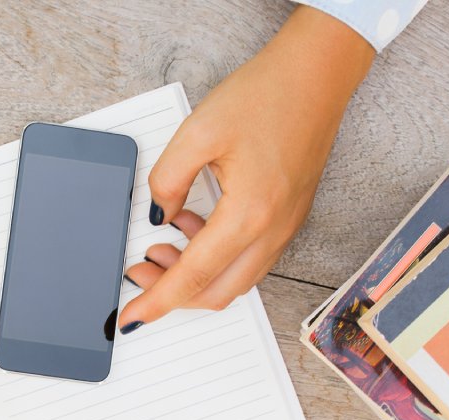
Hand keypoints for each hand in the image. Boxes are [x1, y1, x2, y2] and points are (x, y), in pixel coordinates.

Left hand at [119, 7, 374, 330]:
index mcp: (248, 214)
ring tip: (161, 249)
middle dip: (172, 294)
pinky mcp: (289, 218)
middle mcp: (272, 230)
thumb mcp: (197, 131)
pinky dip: (217, 260)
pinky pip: (250, 260)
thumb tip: (156, 216)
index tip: (131, 317)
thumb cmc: (267, 95)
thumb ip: (167, 180)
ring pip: (235, 281)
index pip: (192, 276)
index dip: (157, 300)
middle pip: (216, 293)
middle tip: (138, 275)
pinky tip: (194, 229)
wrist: (317, 74)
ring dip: (195, 277)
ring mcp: (285, 227)